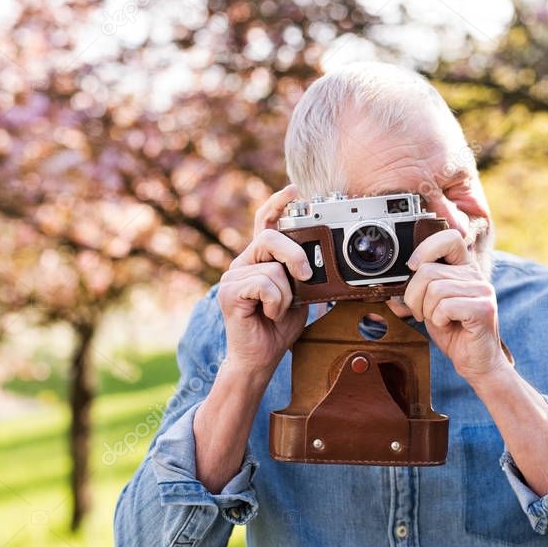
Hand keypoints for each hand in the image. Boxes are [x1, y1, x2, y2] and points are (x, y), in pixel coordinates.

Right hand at [218, 184, 309, 376]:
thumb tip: (318, 261)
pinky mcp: (229, 292)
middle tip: (305, 276)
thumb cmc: (278, 327)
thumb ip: (302, 275)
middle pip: (272, 237)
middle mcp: (243, 263)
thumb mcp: (299, 295)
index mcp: (259, 260)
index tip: (294, 189)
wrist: (260, 357)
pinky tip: (268, 314)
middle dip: (296, 255)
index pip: (264, 222)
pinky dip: (275, 303)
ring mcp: (233, 277)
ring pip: (273, 268)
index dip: (277, 203)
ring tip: (277, 310)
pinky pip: (265, 285)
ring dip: (286, 295)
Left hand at [402, 229, 510, 382]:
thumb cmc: (454, 332)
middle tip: (422, 312)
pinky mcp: (484, 308)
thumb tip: (390, 285)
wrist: (476, 362)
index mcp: (464, 268)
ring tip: (438, 320)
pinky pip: (445, 306)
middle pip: (428, 271)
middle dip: (414, 296)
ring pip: (434, 289)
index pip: (449, 237)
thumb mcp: (430, 305)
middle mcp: (476, 275)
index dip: (425, 249)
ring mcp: (482, 290)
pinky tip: (449, 325)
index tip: (412, 268)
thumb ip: (418, 288)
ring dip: (427, 310)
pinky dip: (439, 320)